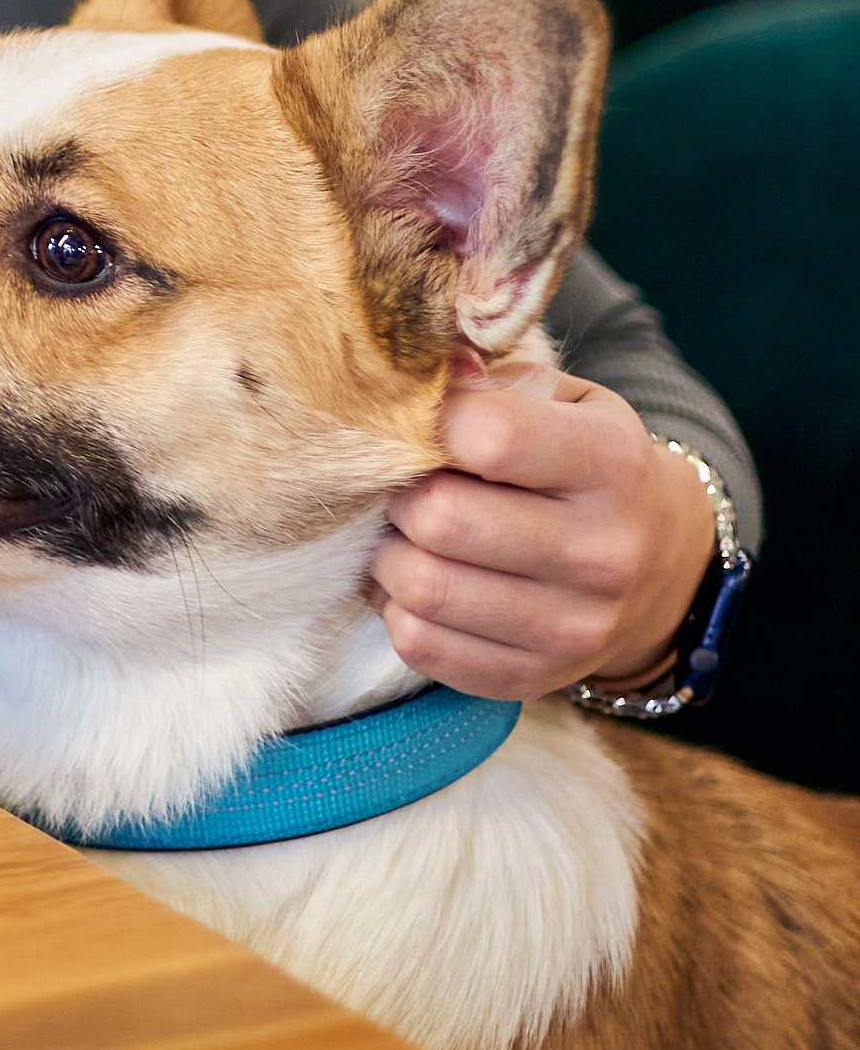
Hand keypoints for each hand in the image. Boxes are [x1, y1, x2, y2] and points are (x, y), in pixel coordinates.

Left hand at [368, 368, 717, 700]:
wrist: (661, 565)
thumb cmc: (587, 467)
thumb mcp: (567, 405)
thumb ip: (494, 382)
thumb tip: (423, 373)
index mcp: (613, 465)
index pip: (492, 436)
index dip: (435, 424)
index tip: (429, 427)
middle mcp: (603, 551)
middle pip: (441, 518)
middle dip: (402, 495)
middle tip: (405, 486)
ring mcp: (574, 626)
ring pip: (423, 587)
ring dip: (390, 555)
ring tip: (404, 533)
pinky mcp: (534, 677)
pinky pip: (420, 645)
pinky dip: (397, 609)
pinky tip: (417, 580)